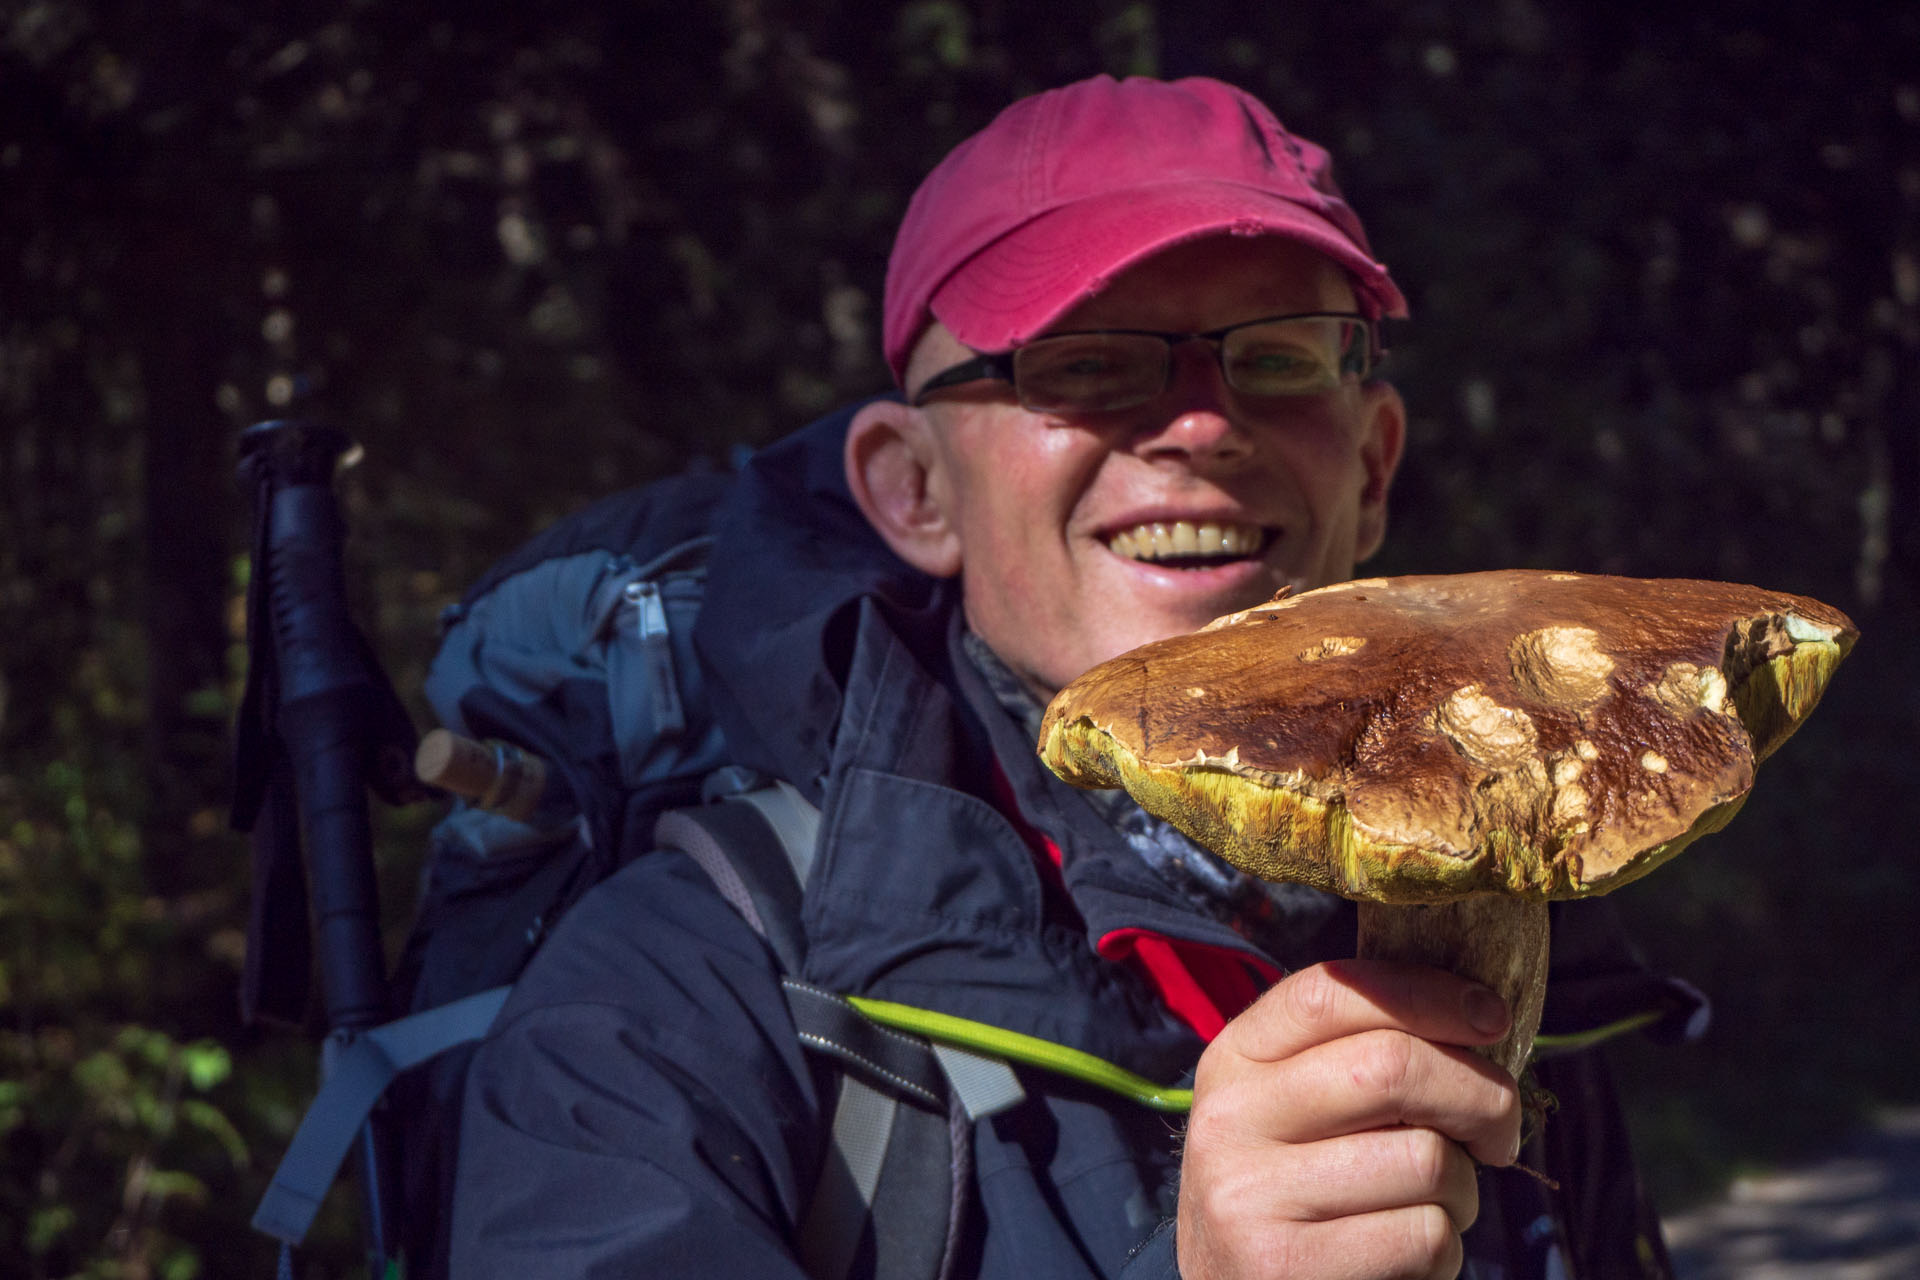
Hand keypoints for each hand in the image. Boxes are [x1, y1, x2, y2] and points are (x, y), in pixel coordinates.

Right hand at [1175, 959, 1522, 1279]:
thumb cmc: (1299, 1196)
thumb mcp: (1298, 1111)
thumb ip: (1358, 1058)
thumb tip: (1477, 1017)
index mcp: (1234, 1059)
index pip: (1333, 992)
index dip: (1426, 994)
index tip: (1491, 1016)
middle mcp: (1229, 1117)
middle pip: (1391, 1066)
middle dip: (1480, 1096)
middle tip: (1499, 1132)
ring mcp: (1248, 1194)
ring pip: (1425, 1159)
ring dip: (1463, 1191)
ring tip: (1433, 1209)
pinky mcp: (1284, 1266)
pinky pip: (1422, 1236)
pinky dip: (1443, 1252)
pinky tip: (1409, 1259)